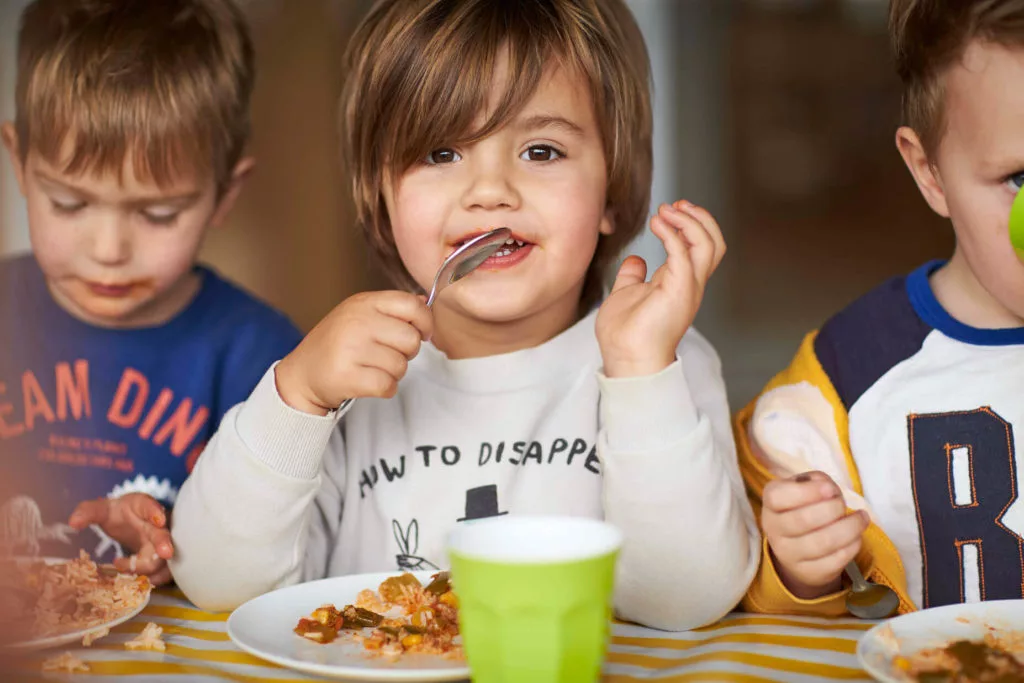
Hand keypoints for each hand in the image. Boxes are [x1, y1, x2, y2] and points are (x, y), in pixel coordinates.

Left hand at [69, 494, 173, 585]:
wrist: (131, 522)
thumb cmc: (118, 514)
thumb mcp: (103, 510)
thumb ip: (88, 512)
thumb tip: (73, 523)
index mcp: (142, 506)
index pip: (150, 506)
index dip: (156, 513)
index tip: (159, 520)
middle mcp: (157, 525)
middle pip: (164, 534)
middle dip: (164, 544)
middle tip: (166, 553)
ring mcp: (162, 543)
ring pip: (165, 557)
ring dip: (153, 568)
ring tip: (128, 571)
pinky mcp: (161, 559)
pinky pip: (163, 572)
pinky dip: (152, 579)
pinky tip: (133, 579)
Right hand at [275, 291, 432, 414]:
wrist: (302, 374)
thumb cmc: (337, 344)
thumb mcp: (360, 315)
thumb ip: (391, 308)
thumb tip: (423, 300)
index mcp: (363, 303)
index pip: (411, 305)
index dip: (425, 322)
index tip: (422, 333)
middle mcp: (356, 322)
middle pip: (411, 339)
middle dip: (407, 353)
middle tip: (389, 354)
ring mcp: (350, 349)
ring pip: (401, 366)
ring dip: (394, 373)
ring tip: (373, 368)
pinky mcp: (347, 376)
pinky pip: (388, 385)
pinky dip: (385, 389)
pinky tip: (370, 382)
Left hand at [596, 201, 725, 377]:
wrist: (625, 359)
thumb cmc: (624, 335)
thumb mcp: (627, 295)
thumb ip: (633, 277)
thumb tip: (635, 261)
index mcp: (680, 284)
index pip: (701, 247)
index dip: (692, 225)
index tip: (670, 210)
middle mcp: (690, 284)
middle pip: (714, 242)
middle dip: (699, 218)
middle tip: (676, 204)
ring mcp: (688, 287)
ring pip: (708, 244)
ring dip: (688, 220)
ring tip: (666, 210)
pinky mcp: (679, 289)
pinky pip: (683, 252)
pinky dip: (673, 232)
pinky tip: (657, 223)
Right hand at [762, 471, 869, 598]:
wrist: (796, 551)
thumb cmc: (803, 509)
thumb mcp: (803, 489)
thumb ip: (816, 482)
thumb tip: (830, 489)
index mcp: (771, 505)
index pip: (778, 496)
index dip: (807, 491)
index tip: (830, 488)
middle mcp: (774, 530)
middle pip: (803, 519)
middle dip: (833, 508)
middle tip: (843, 503)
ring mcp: (790, 555)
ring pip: (824, 542)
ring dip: (850, 527)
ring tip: (861, 518)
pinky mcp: (810, 572)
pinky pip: (836, 559)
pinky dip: (853, 544)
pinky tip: (856, 536)